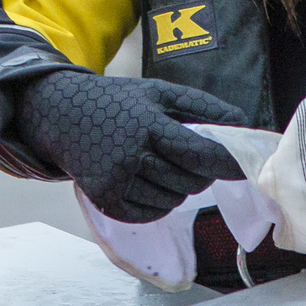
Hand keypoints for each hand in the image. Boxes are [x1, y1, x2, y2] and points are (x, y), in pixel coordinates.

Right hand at [16, 72, 247, 222]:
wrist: (61, 116)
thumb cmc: (117, 102)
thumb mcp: (158, 92)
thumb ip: (202, 106)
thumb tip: (242, 123)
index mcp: (146, 123)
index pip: (198, 153)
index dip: (226, 163)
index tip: (244, 167)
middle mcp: (129, 154)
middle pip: (190, 182)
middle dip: (200, 174)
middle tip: (190, 157)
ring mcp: (115, 181)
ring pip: (173, 201)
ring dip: (179, 188)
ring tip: (161, 164)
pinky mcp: (106, 201)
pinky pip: (152, 213)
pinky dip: (159, 202)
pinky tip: (147, 180)